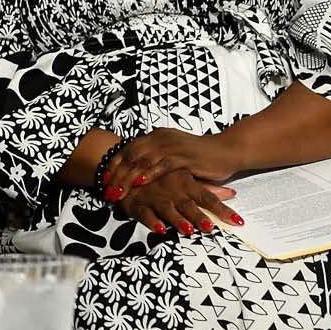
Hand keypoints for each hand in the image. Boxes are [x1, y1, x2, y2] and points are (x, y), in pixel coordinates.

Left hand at [102, 128, 241, 197]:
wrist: (227, 150)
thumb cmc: (199, 155)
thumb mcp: (172, 154)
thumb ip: (154, 159)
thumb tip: (134, 173)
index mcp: (155, 136)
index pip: (127, 150)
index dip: (114, 166)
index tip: (103, 181)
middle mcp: (160, 138)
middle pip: (130, 156)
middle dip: (116, 175)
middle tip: (106, 191)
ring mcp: (171, 146)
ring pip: (142, 161)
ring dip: (127, 178)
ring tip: (117, 193)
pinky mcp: (183, 156)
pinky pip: (161, 165)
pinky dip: (148, 174)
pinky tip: (139, 184)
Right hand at [117, 170, 241, 236]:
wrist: (129, 169)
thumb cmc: (162, 178)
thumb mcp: (185, 179)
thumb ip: (208, 189)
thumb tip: (232, 193)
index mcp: (185, 183)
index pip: (208, 197)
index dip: (222, 209)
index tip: (237, 221)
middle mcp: (171, 191)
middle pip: (187, 205)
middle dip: (198, 216)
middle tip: (210, 227)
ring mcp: (154, 198)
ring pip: (167, 209)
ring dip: (177, 219)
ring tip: (188, 230)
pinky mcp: (138, 205)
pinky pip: (145, 214)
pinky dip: (151, 221)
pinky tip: (159, 229)